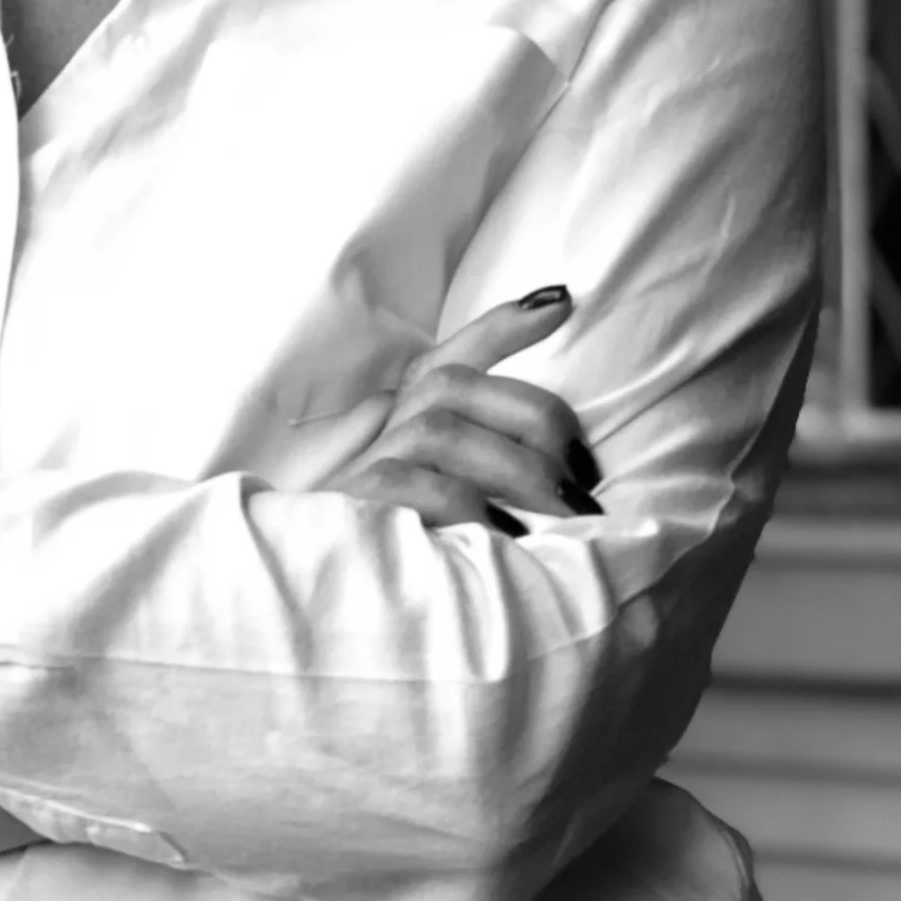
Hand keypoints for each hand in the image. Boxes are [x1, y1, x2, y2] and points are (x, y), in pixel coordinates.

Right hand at [344, 288, 599, 541]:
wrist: (315, 597)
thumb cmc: (399, 547)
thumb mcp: (456, 504)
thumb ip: (497, 469)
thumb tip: (564, 453)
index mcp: (406, 418)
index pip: (452, 354)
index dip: (504, 324)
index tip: (563, 303)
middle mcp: (379, 430)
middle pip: (452, 385)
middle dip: (535, 420)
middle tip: (585, 478)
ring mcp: (359, 466)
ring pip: (437, 430)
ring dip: (514, 470)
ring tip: (565, 512)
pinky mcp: (349, 505)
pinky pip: (404, 483)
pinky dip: (464, 504)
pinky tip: (509, 535)